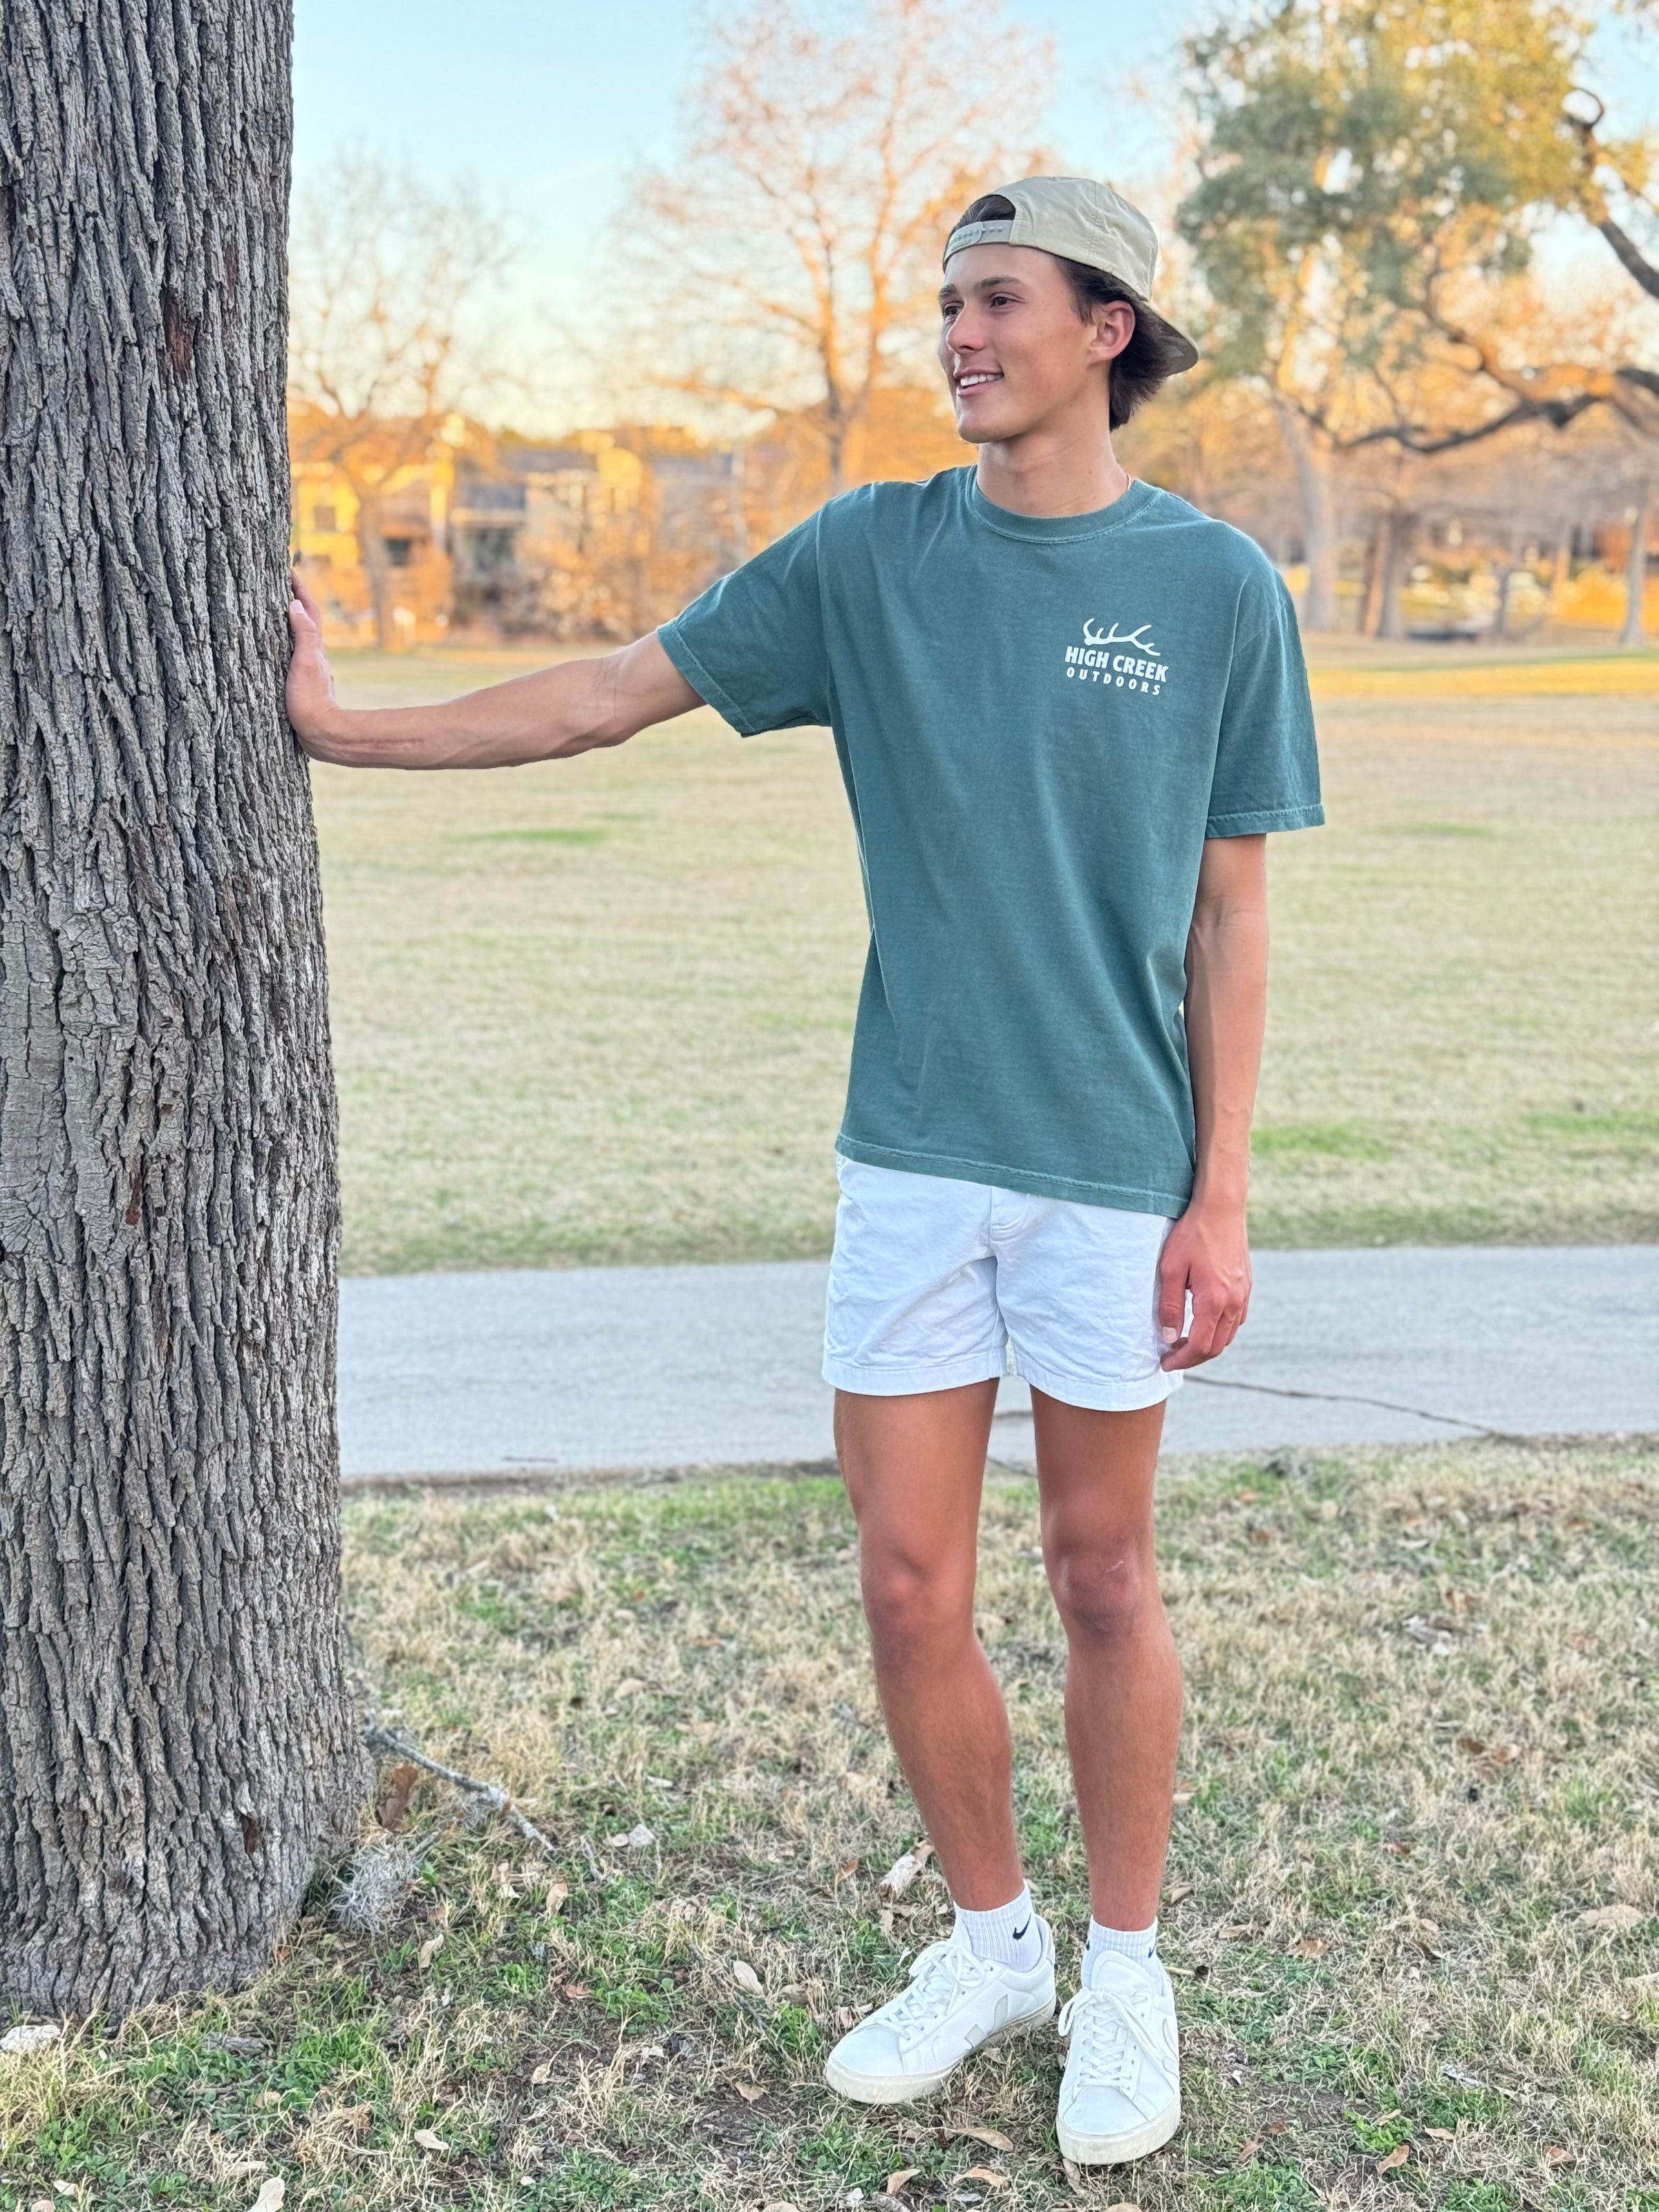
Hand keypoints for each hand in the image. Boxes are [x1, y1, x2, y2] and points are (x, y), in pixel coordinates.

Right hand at [286, 570, 341, 751]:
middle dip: (293, 598)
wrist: (321, 735)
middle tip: (278, 581)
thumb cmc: (312, 702)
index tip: (288, 568)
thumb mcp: (306, 664)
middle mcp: (313, 656)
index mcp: (314, 648)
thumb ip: (303, 635)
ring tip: (271, 607)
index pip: (308, 610)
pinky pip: (289, 654)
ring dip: (287, 620)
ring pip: (297, 637)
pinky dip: (283, 642)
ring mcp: (307, 669)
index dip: (299, 588)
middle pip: (303, 620)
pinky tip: (273, 647)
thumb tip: (295, 604)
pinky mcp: (299, 683)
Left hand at [1157, 1200, 1250, 1370]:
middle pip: (1216, 1346)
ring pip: (1228, 1336)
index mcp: (1214, 1300)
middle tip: (1170, 1356)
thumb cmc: (1192, 1235)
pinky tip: (1203, 1323)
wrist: (1221, 1209)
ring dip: (1207, 1345)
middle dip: (1192, 1357)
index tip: (1164, 1362)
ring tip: (1183, 1341)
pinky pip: (1236, 1320)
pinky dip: (1219, 1330)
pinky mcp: (1247, 1287)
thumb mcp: (1170, 1269)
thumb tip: (1168, 1337)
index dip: (1181, 1360)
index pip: (1199, 1346)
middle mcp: (1234, 1302)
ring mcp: (1244, 1295)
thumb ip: (1169, 1306)